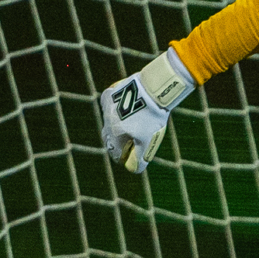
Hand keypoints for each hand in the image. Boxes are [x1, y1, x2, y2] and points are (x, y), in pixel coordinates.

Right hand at [99, 49, 195, 173]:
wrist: (152, 87)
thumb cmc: (152, 117)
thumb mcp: (148, 140)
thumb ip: (140, 157)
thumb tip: (133, 169)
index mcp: (115, 135)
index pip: (115, 153)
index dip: (124, 158)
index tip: (130, 158)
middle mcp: (107, 122)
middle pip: (109, 138)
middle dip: (118, 143)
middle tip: (128, 143)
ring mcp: (106, 107)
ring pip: (108, 122)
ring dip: (117, 126)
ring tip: (129, 124)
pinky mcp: (108, 95)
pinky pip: (108, 106)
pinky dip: (115, 110)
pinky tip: (125, 109)